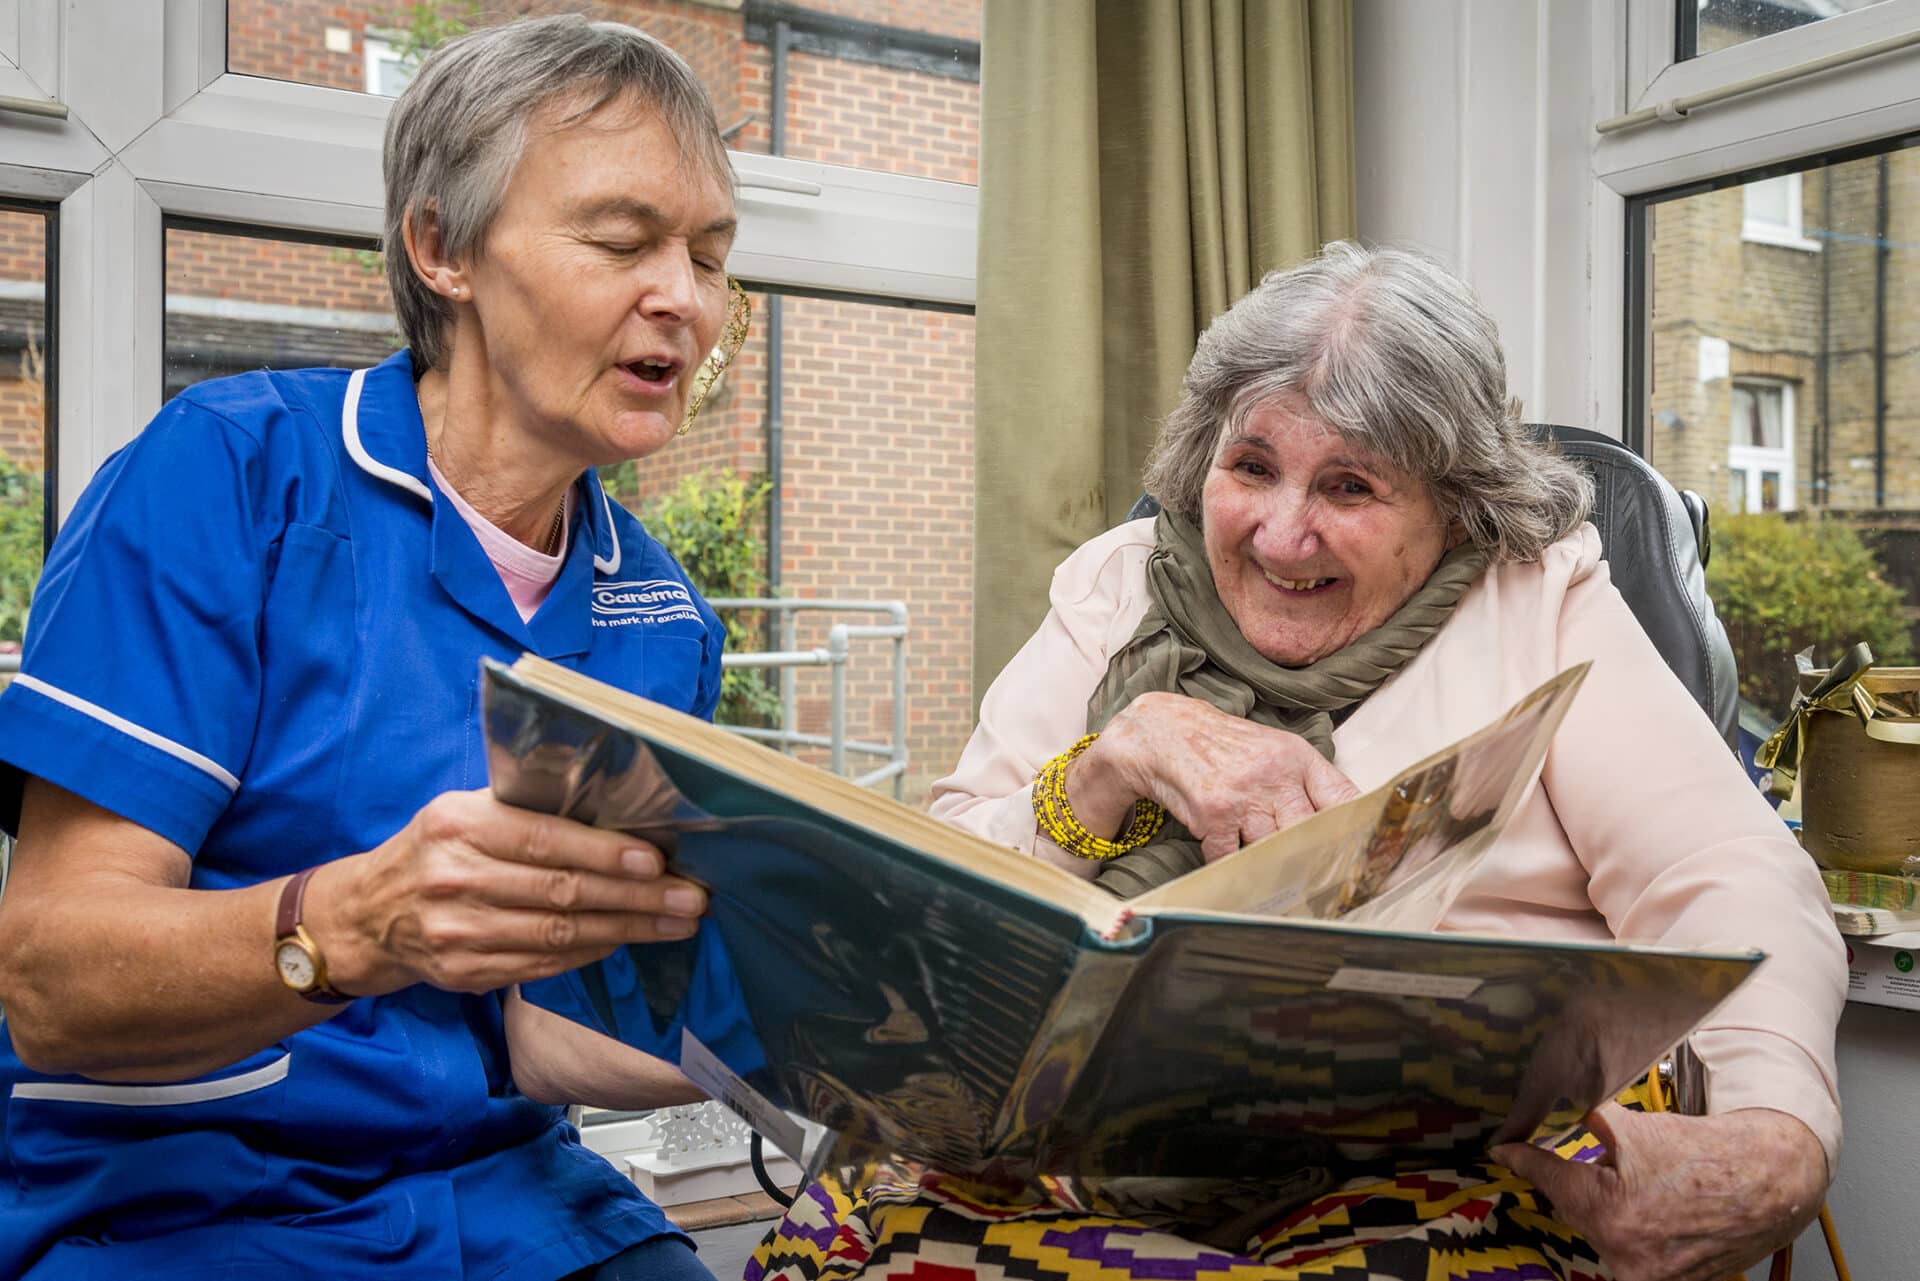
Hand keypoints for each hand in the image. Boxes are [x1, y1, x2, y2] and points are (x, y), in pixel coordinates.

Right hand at [309, 789, 708, 995]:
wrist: (368, 915)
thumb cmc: (436, 850)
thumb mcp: (463, 810)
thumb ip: (524, 808)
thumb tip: (613, 805)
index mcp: (459, 827)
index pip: (545, 840)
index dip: (604, 853)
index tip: (656, 861)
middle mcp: (455, 880)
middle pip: (562, 893)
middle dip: (636, 898)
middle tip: (689, 899)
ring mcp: (458, 933)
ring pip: (560, 934)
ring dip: (627, 930)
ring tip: (676, 924)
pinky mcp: (466, 973)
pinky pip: (544, 964)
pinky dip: (592, 952)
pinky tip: (627, 941)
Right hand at [1075, 692, 1359, 860]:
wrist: (1163, 731)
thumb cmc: (1224, 746)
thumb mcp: (1274, 750)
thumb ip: (1307, 783)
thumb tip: (1344, 824)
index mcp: (1296, 757)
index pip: (1343, 799)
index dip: (1357, 830)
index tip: (1365, 855)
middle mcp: (1274, 775)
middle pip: (1310, 832)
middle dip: (1312, 857)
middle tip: (1319, 882)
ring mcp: (1243, 796)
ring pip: (1272, 849)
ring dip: (1270, 865)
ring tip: (1272, 875)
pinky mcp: (1213, 815)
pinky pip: (1232, 857)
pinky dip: (1231, 866)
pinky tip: (1230, 861)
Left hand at [1492, 1105, 1826, 1280]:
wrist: (1766, 1182)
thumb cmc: (1702, 1153)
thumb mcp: (1633, 1127)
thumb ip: (1585, 1121)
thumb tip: (1549, 1110)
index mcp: (1611, 1215)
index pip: (1550, 1180)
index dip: (1522, 1159)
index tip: (1502, 1150)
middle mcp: (1626, 1256)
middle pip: (1576, 1210)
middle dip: (1577, 1184)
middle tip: (1597, 1162)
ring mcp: (1650, 1276)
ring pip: (1602, 1231)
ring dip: (1606, 1208)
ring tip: (1639, 1185)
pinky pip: (1631, 1250)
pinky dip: (1631, 1228)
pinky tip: (1650, 1208)